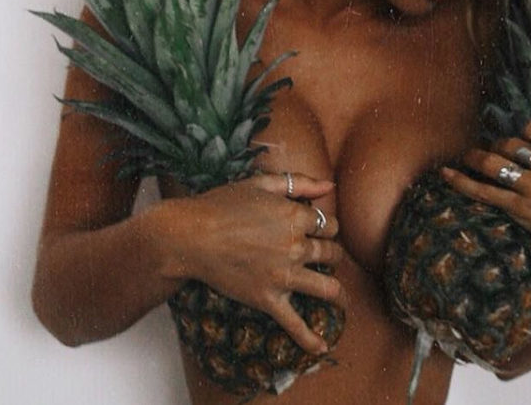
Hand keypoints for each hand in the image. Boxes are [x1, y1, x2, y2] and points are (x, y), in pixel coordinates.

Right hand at [152, 172, 345, 354]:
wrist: (189, 236)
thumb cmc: (220, 205)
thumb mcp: (261, 184)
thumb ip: (299, 182)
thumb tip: (330, 185)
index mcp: (296, 217)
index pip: (329, 225)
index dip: (327, 228)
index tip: (319, 232)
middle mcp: (296, 247)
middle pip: (332, 254)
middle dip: (332, 255)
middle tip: (326, 259)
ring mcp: (284, 275)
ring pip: (327, 288)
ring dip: (338, 293)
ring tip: (340, 298)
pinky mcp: (268, 299)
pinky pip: (295, 323)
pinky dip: (310, 339)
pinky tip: (321, 347)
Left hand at [441, 119, 530, 289]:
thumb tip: (524, 131)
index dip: (521, 134)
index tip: (519, 143)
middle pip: (509, 143)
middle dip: (498, 147)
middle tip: (494, 153)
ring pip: (493, 162)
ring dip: (476, 158)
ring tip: (469, 157)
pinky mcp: (521, 208)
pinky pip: (483, 190)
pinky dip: (460, 180)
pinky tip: (446, 173)